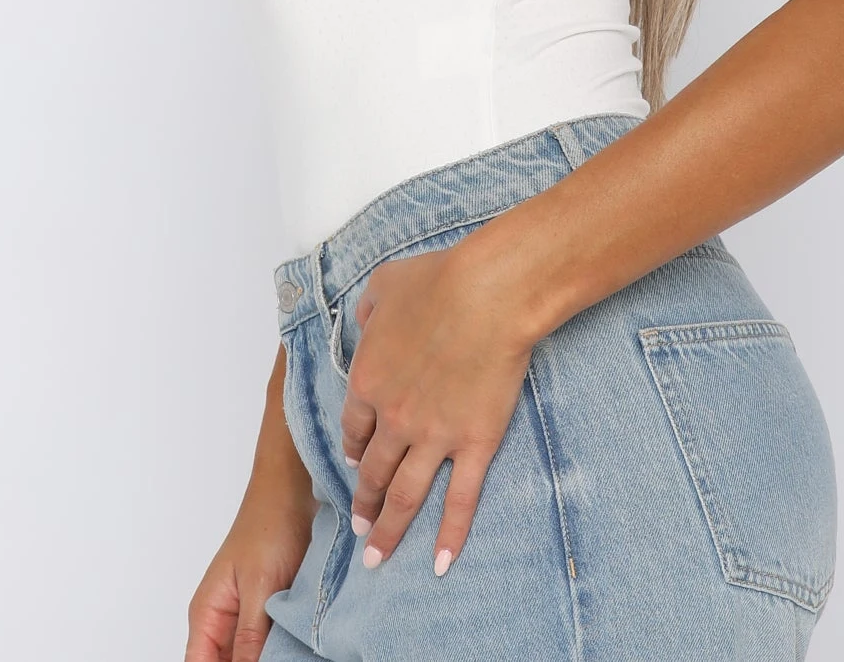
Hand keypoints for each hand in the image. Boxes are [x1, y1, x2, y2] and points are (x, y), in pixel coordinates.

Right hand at [185, 481, 313, 661]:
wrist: (293, 491)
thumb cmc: (270, 524)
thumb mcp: (260, 586)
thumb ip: (249, 636)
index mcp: (207, 613)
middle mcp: (221, 619)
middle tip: (277, 658)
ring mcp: (245, 616)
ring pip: (247, 657)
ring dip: (265, 658)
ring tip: (286, 652)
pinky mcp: (267, 610)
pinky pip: (266, 645)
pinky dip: (278, 650)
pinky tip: (293, 649)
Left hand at [341, 242, 534, 575]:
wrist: (488, 294)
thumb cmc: (438, 281)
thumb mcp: (384, 285)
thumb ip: (367, 310)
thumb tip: (364, 321)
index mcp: (369, 381)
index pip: (355, 429)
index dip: (355, 450)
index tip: (356, 465)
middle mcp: (394, 419)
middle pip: (374, 472)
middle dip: (364, 502)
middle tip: (358, 526)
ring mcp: (434, 437)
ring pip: (405, 496)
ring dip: (389, 530)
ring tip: (377, 557)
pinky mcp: (474, 445)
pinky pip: (459, 500)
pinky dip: (450, 535)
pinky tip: (440, 563)